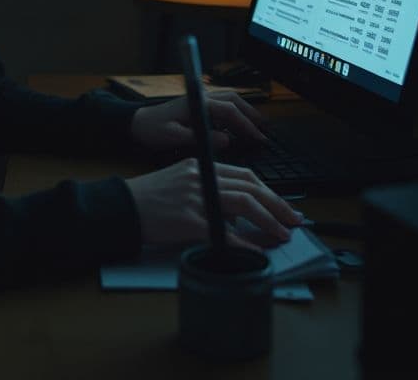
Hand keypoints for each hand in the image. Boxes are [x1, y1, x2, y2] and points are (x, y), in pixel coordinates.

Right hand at [123, 158, 301, 248]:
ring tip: (283, 234)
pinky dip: (243, 242)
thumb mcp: (181, 183)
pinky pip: (223, 231)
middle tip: (295, 219)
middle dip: (278, 204)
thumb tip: (237, 213)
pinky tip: (255, 251)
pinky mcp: (188, 219)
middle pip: (250, 186)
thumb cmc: (149, 198)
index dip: (269, 190)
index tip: (284, 205)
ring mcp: (195, 197)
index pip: (244, 174)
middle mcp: (201, 176)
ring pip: (243, 204)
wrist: (123, 206)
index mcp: (200, 166)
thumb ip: (208, 191)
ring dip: (268, 221)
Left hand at [129, 91, 267, 154]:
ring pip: (229, 100)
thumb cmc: (153, 129)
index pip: (230, 111)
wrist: (137, 122)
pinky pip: (222, 106)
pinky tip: (239, 127)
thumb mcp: (174, 137)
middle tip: (265, 131)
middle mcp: (201, 97)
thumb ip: (200, 138)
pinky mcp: (198, 106)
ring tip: (258, 127)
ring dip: (245, 111)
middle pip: (234, 100)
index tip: (259, 138)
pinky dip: (235, 113)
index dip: (247, 125)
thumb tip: (226, 139)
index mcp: (198, 103)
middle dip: (251, 114)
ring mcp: (200, 100)